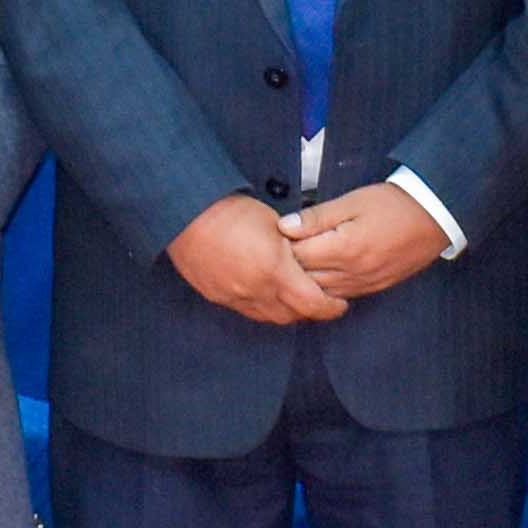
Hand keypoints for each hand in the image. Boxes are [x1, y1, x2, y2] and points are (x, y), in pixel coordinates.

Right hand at [170, 194, 343, 324]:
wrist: (187, 214)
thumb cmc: (232, 211)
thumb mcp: (276, 225)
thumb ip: (296, 248)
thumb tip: (309, 259)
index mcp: (275, 271)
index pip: (313, 304)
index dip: (331, 307)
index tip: (340, 304)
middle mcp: (256, 291)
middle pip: (293, 316)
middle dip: (310, 311)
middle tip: (321, 301)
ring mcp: (234, 297)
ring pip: (269, 317)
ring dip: (285, 311)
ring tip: (294, 298)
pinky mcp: (218, 297)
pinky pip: (247, 311)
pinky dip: (261, 306)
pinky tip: (265, 293)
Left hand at [285, 186, 448, 302]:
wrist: (435, 216)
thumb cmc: (394, 204)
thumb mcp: (352, 201)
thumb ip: (317, 216)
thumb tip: (284, 226)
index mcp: (345, 248)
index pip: (298, 256)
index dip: (282, 247)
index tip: (275, 237)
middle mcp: (353, 273)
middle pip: (306, 279)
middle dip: (290, 267)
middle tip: (279, 252)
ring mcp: (365, 284)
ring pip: (321, 293)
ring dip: (306, 281)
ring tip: (296, 264)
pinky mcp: (374, 288)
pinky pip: (341, 296)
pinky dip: (325, 289)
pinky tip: (319, 276)